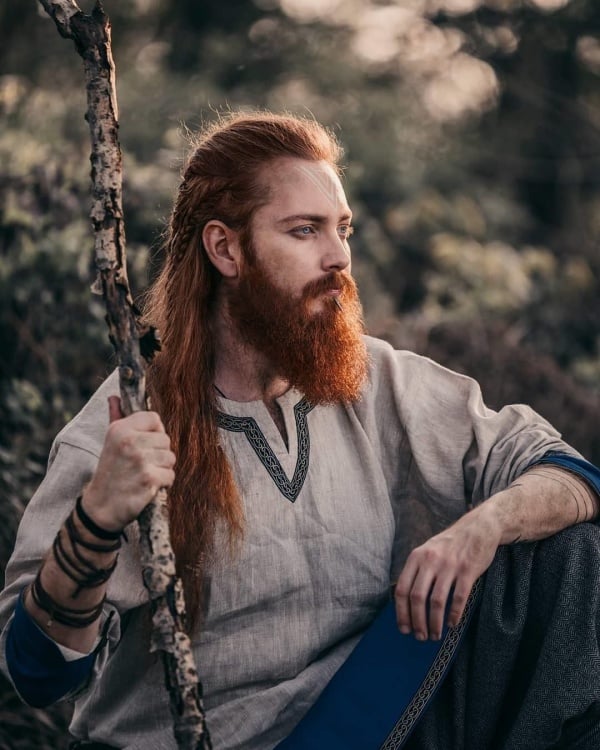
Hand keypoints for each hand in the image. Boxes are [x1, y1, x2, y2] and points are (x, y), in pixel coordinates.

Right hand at [82, 396, 175, 531]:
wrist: (101, 507)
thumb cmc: (110, 471)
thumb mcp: (109, 442)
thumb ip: (116, 417)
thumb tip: (114, 397)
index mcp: (119, 429)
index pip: (154, 418)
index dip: (155, 432)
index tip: (145, 444)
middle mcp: (129, 441)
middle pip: (166, 439)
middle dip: (159, 453)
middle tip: (141, 464)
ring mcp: (139, 460)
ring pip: (170, 457)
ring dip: (162, 468)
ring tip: (144, 474)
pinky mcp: (148, 478)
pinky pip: (170, 475)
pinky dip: (163, 483)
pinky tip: (148, 486)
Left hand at [394, 506, 500, 640]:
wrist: (478, 527)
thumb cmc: (451, 544)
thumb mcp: (428, 550)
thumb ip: (417, 570)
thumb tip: (406, 602)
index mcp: (417, 557)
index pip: (402, 588)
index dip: (401, 612)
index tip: (404, 628)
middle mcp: (430, 561)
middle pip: (417, 597)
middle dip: (417, 621)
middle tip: (420, 637)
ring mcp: (449, 566)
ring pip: (437, 601)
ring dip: (434, 622)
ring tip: (435, 635)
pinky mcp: (468, 570)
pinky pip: (459, 598)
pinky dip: (454, 615)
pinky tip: (452, 624)